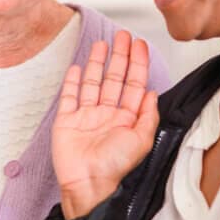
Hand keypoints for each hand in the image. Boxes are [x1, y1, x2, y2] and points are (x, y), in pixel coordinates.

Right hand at [52, 30, 159, 218]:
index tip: (139, 45)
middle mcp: (107, 115)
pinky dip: (72, 82)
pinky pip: (69, 96)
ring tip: (101, 44)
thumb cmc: (114, 167)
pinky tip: (76, 68)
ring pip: (92, 82)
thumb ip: (148, 115)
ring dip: (97, 62)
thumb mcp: (142, 140)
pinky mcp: (66, 121)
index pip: (134, 84)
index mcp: (126, 119)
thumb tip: (152, 93)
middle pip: (114, 78)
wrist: (87, 182)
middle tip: (122, 36)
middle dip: (119, 56)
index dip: (138, 63)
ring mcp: (86, 117)